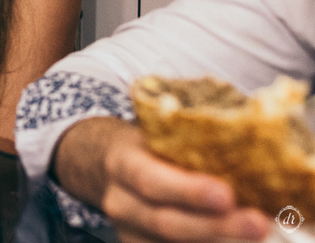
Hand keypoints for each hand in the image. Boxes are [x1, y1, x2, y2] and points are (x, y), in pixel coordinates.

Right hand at [55, 117, 271, 242]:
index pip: (150, 179)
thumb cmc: (146, 147)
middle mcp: (120, 202)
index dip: (188, 191)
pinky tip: (234, 241)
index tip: (226, 195)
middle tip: (257, 224)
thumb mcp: (155, 134)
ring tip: (257, 234)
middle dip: (215, 226)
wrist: (109, 166)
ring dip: (219, 242)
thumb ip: (187, 143)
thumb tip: (248, 149)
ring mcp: (129, 231)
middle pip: (165, 222)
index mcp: (122, 163)